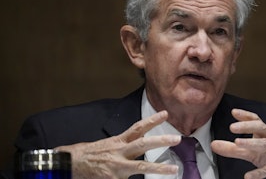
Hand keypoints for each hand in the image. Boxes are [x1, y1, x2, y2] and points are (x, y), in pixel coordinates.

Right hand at [55, 110, 180, 178]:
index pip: (138, 128)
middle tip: (177, 138)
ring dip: (159, 167)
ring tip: (173, 169)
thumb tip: (140, 142)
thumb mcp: (109, 145)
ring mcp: (117, 166)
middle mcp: (119, 152)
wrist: (71, 164)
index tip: (165, 114)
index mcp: (118, 141)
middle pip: (143, 143)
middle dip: (161, 141)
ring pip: (141, 165)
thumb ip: (124, 144)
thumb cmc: (91, 154)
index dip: (152, 120)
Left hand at [211, 109, 265, 178]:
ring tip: (237, 143)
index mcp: (265, 133)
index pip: (256, 120)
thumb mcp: (252, 152)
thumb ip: (233, 149)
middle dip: (247, 125)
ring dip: (251, 143)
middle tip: (232, 127)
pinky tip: (248, 176)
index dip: (245, 115)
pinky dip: (259, 172)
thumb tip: (213, 144)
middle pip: (261, 127)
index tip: (233, 112)